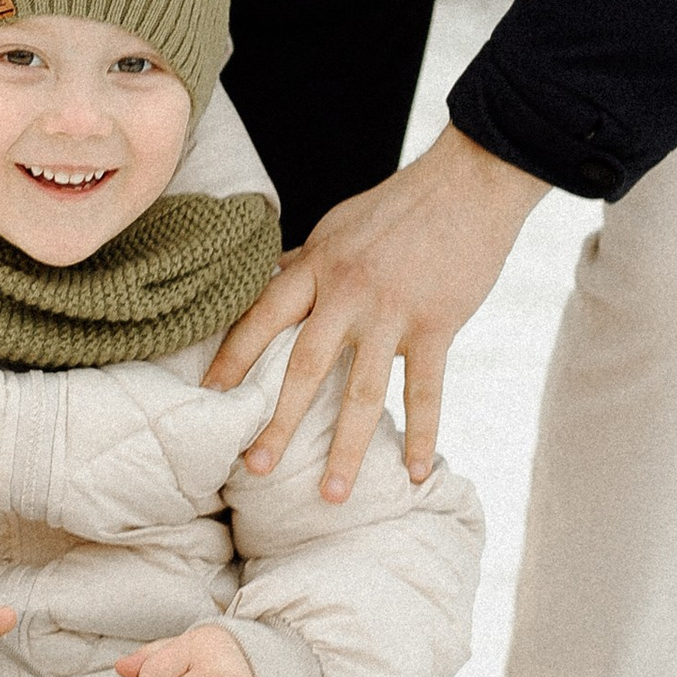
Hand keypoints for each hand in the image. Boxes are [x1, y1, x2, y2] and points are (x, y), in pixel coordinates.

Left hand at [208, 125, 547, 499]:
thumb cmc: (401, 205)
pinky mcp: (437, 324)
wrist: (469, 182)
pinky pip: (426, 390)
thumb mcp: (339, 227)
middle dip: (277, 422)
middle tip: (252, 469)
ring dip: (347, 448)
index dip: (232, 356)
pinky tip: (415, 473)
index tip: (207, 396)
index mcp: (317, 266)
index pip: (262, 316)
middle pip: (302, 366)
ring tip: (332, 494)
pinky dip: (423, 435)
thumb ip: (306, 263)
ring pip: (361, 391)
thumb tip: (272, 282)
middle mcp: (347, 292)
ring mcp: (392, 311)